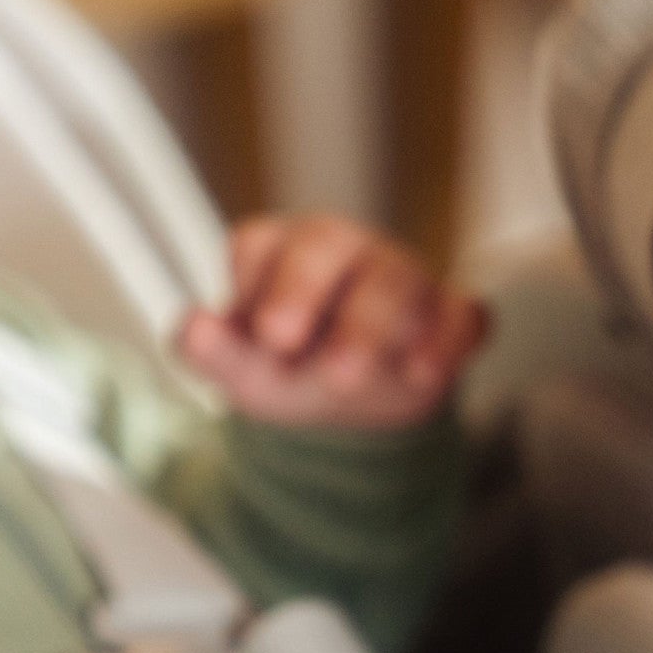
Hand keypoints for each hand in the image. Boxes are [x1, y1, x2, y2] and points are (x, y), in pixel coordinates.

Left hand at [180, 214, 487, 430]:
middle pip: (328, 243)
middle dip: (304, 290)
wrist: (359, 410)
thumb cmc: (297, 370)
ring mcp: (400, 279)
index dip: (259, 282)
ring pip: (395, 277)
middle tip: (282, 342)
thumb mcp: (249, 372)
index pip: (262, 245)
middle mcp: (344, 252)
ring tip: (344, 376)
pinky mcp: (450, 315)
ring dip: (370, 324)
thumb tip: (191, 328)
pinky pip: (461, 314)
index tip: (260, 332)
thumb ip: (217, 352)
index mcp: (283, 252)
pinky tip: (420, 374)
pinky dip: (447, 341)